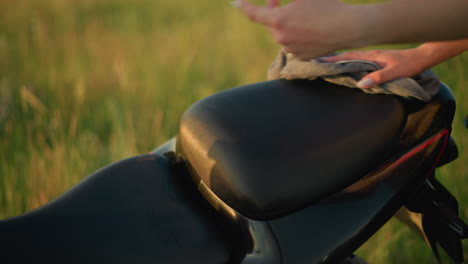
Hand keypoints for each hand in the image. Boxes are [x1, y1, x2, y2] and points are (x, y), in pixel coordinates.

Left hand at [235, 0, 365, 59]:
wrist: (349, 27)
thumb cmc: (327, 6)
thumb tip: (275, 1)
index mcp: (278, 20)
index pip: (254, 14)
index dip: (243, 7)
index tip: (235, 3)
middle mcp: (281, 38)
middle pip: (271, 23)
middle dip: (274, 11)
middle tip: (279, 0)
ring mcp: (291, 49)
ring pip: (283, 34)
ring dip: (288, 24)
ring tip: (306, 16)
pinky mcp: (301, 56)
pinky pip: (293, 44)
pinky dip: (298, 35)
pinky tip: (312, 29)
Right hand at [321, 49, 425, 87]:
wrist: (422, 58)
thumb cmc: (409, 65)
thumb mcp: (395, 73)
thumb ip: (378, 78)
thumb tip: (360, 83)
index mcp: (370, 57)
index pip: (347, 58)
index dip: (333, 61)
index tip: (319, 62)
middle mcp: (369, 55)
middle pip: (345, 56)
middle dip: (330, 59)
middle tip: (316, 63)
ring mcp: (372, 57)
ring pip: (350, 58)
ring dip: (338, 61)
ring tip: (325, 65)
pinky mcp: (375, 60)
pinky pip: (357, 60)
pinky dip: (347, 62)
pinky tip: (345, 66)